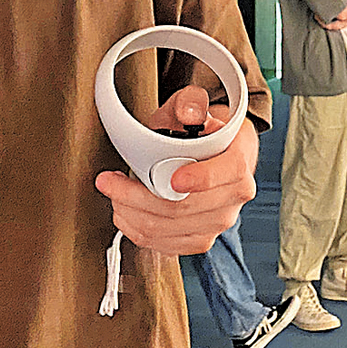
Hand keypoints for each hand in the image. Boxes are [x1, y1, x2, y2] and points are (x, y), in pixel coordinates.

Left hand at [94, 86, 256, 255]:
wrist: (210, 153)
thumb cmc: (199, 130)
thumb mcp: (194, 106)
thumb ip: (191, 102)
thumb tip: (189, 113)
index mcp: (238, 163)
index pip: (225, 175)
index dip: (197, 179)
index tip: (168, 178)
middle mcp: (233, 199)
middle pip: (184, 208)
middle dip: (137, 196)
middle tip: (108, 181)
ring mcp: (217, 223)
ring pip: (168, 229)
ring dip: (131, 213)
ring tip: (112, 193)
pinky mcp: (199, 239)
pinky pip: (165, 245)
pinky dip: (137, 229)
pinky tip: (124, 211)